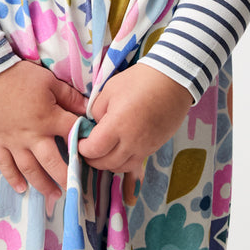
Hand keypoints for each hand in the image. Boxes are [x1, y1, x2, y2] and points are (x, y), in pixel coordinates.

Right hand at [0, 61, 86, 210]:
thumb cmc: (18, 75)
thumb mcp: (48, 80)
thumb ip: (69, 96)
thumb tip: (88, 108)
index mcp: (49, 119)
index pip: (73, 135)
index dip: (85, 142)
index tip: (93, 151)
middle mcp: (33, 136)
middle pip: (53, 163)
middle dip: (66, 177)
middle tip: (75, 189)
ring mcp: (14, 142)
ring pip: (31, 170)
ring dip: (43, 184)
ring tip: (54, 196)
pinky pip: (5, 165)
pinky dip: (12, 178)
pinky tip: (21, 189)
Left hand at [77, 64, 192, 181]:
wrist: (172, 82)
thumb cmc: (139, 81)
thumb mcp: (110, 89)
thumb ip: (97, 110)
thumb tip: (95, 124)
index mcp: (117, 126)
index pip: (94, 149)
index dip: (82, 148)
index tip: (77, 142)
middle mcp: (131, 142)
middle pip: (106, 164)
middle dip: (92, 160)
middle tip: (85, 150)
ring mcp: (145, 148)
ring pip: (121, 168)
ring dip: (108, 164)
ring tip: (101, 153)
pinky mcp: (154, 148)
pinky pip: (135, 163)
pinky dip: (123, 162)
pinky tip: (117, 152)